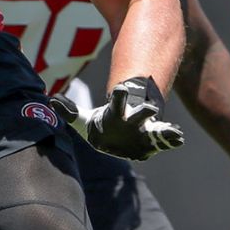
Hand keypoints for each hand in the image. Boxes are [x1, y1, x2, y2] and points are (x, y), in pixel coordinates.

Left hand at [60, 76, 183, 160]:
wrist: (120, 131)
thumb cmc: (101, 123)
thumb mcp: (83, 119)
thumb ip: (68, 111)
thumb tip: (50, 100)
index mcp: (116, 113)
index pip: (117, 102)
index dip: (119, 96)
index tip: (121, 88)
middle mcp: (132, 119)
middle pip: (139, 113)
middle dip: (145, 111)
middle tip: (151, 109)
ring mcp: (144, 130)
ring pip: (156, 128)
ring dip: (164, 130)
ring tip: (175, 133)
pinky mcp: (152, 141)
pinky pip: (163, 141)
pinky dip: (171, 140)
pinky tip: (178, 140)